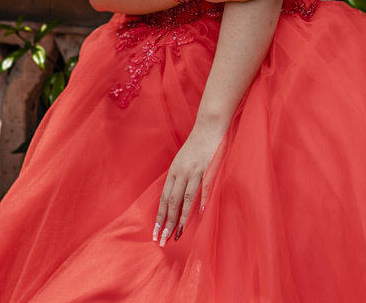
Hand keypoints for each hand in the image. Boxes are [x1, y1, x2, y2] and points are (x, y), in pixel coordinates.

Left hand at [154, 126, 225, 245]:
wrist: (210, 124)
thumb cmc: (198, 142)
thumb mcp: (184, 159)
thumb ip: (180, 175)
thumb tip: (176, 194)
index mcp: (174, 171)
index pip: (164, 199)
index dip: (160, 217)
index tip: (156, 233)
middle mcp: (181, 173)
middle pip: (171, 203)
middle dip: (165, 223)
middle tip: (162, 241)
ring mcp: (195, 170)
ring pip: (185, 199)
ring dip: (180, 219)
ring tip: (177, 235)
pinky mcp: (209, 167)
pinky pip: (204, 187)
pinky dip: (202, 200)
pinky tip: (199, 214)